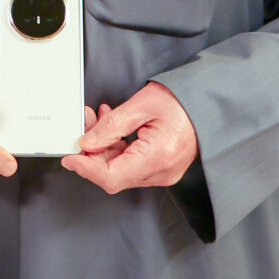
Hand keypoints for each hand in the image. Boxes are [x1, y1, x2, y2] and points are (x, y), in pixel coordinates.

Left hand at [61, 83, 197, 193]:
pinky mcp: (161, 169)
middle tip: (83, 125)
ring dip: (103, 148)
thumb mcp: (141, 105)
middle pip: (113, 175)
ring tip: (97, 120)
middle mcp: (161, 172)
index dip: (85, 169)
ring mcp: (163, 173)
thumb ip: (111, 126)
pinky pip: (131, 165)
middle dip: (92, 152)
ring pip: (120, 170)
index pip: (111, 177)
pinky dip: (116, 149)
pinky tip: (112, 129)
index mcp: (157, 157)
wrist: (208, 104)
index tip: (69, 158)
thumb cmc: (183, 101)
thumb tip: (86, 143)